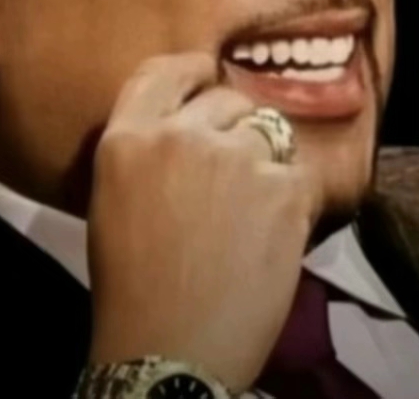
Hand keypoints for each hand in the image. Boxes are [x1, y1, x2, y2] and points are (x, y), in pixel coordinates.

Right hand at [85, 53, 323, 390]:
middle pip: (228, 101)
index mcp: (129, 139)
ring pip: (271, 134)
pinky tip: (273, 239)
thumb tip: (192, 127)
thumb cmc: (135, 288)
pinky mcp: (286, 188)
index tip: (207, 75)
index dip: (193, 71)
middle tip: (233, 179)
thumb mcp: (117, 201)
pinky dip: (295, 203)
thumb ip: (151, 153)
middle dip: (235, 130)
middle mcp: (184, 135)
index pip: (165, 71)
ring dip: (268, 163)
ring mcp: (239, 158)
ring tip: (251, 216)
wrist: (173, 347)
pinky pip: (301, 177)